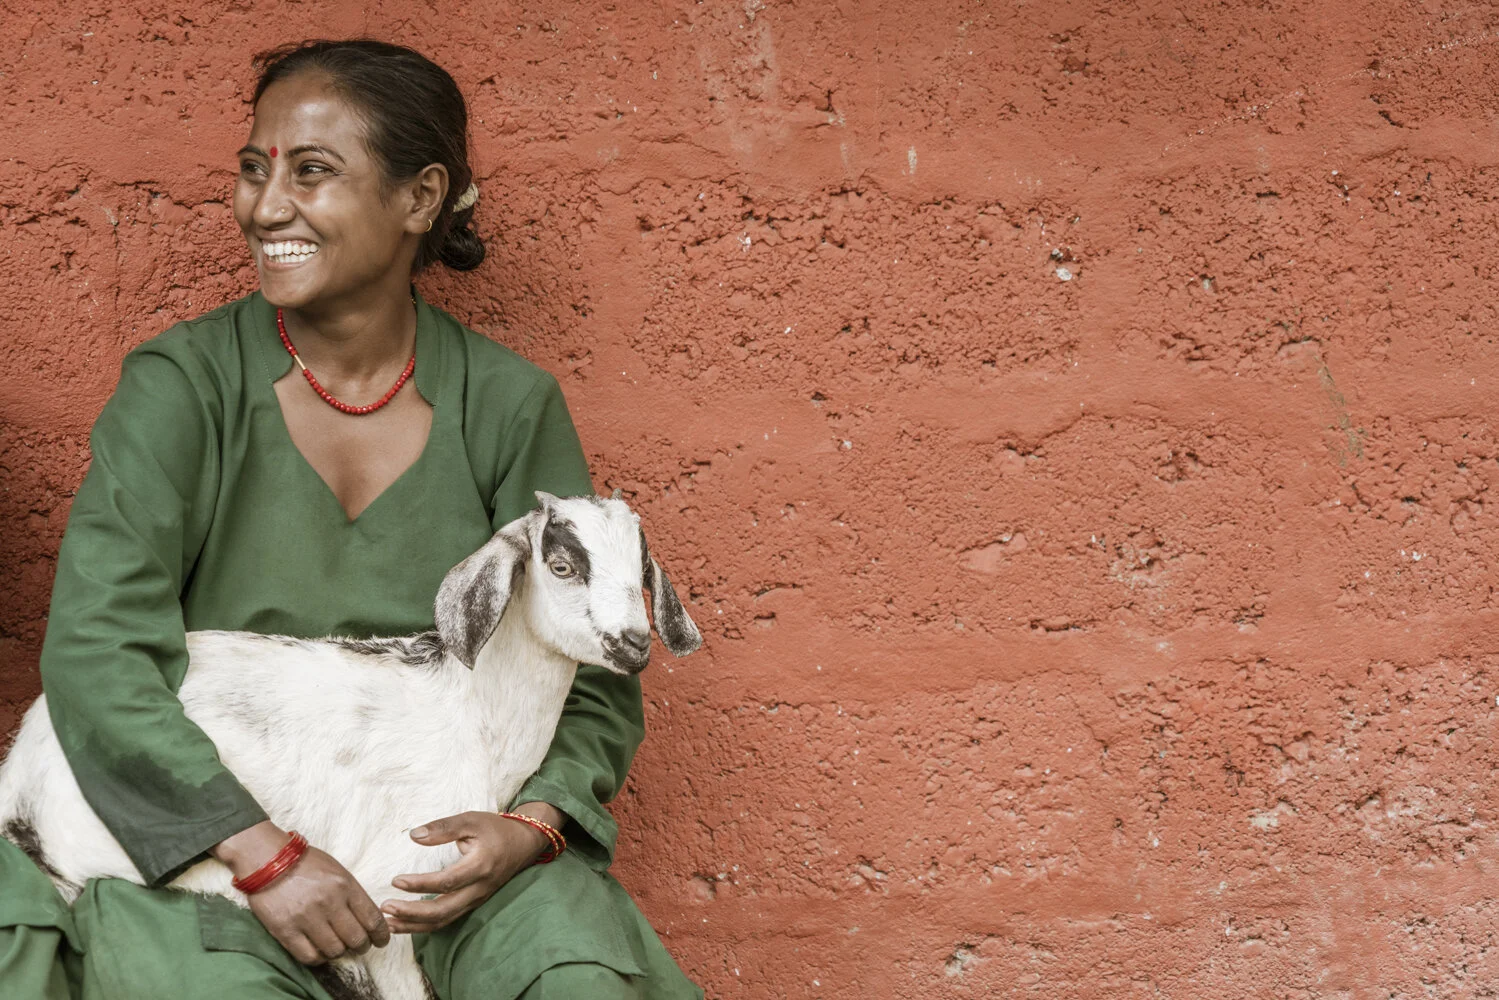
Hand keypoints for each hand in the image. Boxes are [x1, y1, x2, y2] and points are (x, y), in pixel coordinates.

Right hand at [214, 821, 389, 964]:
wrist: (266, 858)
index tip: (381, 940)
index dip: (381, 934)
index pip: (372, 918)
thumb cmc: (304, 862)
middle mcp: (329, 903)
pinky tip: (320, 951)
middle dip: (362, 946)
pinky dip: (319, 958)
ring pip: (335, 950)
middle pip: (356, 938)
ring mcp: (307, 918)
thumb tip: (367, 917)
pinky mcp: (286, 930)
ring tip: (338, 947)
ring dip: (340, 952)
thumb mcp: (337, 870)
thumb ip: (352, 893)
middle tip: (360, 946)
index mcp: (345, 885)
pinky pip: (309, 956)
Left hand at [381, 803, 561, 933]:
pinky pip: (446, 920)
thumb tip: (414, 836)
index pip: (447, 882)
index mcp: (480, 866)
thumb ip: (444, 827)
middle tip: (386, 908)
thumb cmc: (495, 829)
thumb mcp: (471, 820)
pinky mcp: (471, 904)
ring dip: (414, 925)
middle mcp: (479, 889)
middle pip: (443, 910)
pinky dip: (423, 925)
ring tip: (388, 922)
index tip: (396, 880)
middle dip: (411, 913)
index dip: (420, 884)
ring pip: (443, 921)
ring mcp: (476, 900)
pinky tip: (404, 923)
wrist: (522, 844)